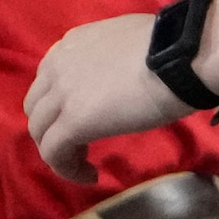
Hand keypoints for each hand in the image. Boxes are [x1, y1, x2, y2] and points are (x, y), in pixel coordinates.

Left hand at [26, 14, 179, 178]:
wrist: (181, 58)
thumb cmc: (170, 48)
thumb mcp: (127, 43)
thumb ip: (109, 58)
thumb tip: (123, 74)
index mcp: (71, 45)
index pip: (48, 81)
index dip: (61, 105)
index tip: (86, 120)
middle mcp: (57, 65)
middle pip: (37, 108)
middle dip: (53, 129)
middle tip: (81, 144)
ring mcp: (62, 94)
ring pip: (41, 132)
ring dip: (60, 151)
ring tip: (86, 164)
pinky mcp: (73, 122)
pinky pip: (54, 153)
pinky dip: (67, 169)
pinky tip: (90, 175)